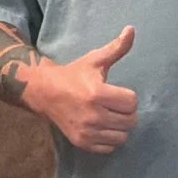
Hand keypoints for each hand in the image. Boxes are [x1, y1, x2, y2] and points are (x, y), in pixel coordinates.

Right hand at [24, 26, 138, 153]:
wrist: (45, 93)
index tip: (118, 93)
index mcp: (97, 93)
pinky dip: (110, 139)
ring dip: (120, 127)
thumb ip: (116, 48)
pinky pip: (110, 147)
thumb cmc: (74, 75)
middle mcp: (93, 115)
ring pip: (122, 136)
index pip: (132, 102)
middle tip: (116, 106)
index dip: (129, 97)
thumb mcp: (95, 60)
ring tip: (111, 117)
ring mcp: (87, 131)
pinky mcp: (82, 142)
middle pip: (130, 121)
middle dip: (127, 113)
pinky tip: (103, 127)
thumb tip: (131, 29)